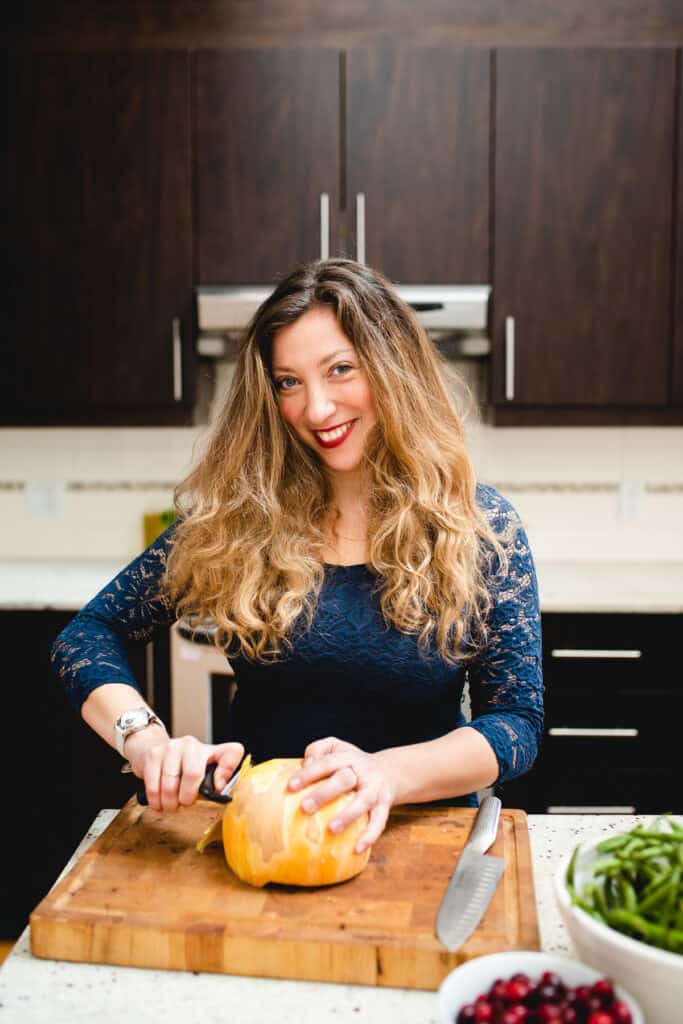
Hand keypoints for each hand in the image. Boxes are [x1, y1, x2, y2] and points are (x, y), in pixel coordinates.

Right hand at [125, 727, 243, 812]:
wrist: (152, 748)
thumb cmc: (182, 767)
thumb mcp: (203, 774)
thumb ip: (215, 783)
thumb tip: (219, 792)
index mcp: (211, 750)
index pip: (232, 752)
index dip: (228, 770)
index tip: (218, 788)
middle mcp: (192, 744)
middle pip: (193, 773)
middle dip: (187, 797)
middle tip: (184, 803)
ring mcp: (171, 747)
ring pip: (170, 784)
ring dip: (169, 803)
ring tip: (170, 805)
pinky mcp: (153, 755)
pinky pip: (154, 786)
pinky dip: (156, 801)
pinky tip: (159, 802)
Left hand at [287, 736, 395, 852]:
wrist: (389, 771)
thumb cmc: (351, 763)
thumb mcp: (336, 747)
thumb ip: (317, 751)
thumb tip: (301, 768)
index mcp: (348, 756)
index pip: (327, 762)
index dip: (309, 773)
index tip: (291, 786)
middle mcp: (363, 771)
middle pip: (345, 779)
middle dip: (324, 793)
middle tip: (304, 807)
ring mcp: (376, 789)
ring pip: (364, 800)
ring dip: (348, 815)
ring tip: (331, 829)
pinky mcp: (385, 805)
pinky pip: (379, 821)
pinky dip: (370, 835)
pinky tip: (357, 849)